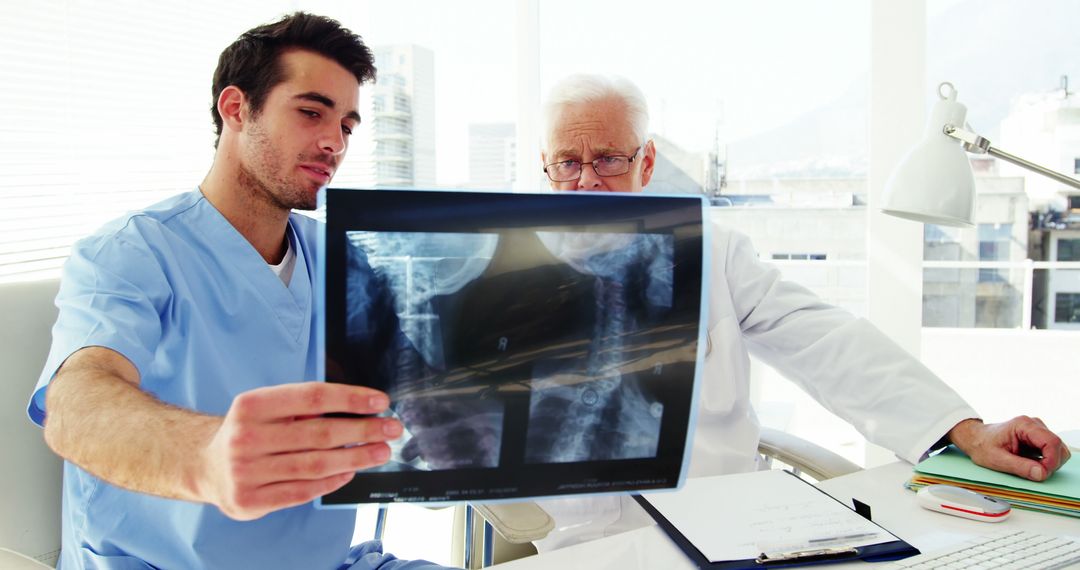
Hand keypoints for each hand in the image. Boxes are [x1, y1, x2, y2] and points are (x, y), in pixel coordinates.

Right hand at [199, 382, 402, 519]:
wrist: (204, 465)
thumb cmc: (249, 431)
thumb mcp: (266, 407)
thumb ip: (302, 406)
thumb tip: (359, 407)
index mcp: (252, 405)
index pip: (312, 397)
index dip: (351, 398)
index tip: (380, 401)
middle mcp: (246, 437)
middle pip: (319, 433)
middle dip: (363, 431)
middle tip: (391, 429)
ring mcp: (246, 471)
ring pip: (315, 465)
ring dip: (356, 458)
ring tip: (380, 451)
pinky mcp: (251, 500)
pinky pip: (303, 491)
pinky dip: (332, 482)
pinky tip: (350, 472)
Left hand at [947, 416, 1071, 481]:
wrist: (975, 438)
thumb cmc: (982, 445)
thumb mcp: (997, 459)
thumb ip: (1020, 467)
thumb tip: (1042, 473)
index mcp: (1024, 425)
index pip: (1052, 442)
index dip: (1051, 461)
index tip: (1042, 473)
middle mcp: (1034, 425)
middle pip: (1058, 446)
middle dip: (1051, 464)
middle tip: (1033, 472)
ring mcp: (1038, 431)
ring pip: (1058, 450)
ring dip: (1049, 463)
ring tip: (1029, 468)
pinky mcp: (1038, 438)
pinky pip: (1051, 452)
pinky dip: (1045, 462)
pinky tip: (1030, 464)